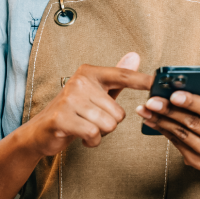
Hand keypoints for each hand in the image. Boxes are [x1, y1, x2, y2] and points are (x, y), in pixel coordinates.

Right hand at [24, 52, 151, 156]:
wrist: (41, 131)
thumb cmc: (73, 111)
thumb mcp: (96, 92)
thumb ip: (118, 78)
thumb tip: (135, 56)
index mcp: (89, 72)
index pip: (122, 75)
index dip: (142, 80)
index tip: (158, 82)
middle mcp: (80, 82)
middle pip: (118, 112)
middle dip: (110, 124)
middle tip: (92, 121)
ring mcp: (70, 99)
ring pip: (108, 125)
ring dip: (100, 133)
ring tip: (86, 127)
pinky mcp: (62, 118)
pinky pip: (94, 134)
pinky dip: (91, 141)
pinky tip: (81, 137)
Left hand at [136, 82, 199, 169]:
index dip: (191, 102)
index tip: (173, 95)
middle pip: (193, 123)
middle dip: (170, 111)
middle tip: (151, 101)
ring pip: (183, 134)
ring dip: (161, 121)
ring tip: (146, 109)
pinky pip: (177, 143)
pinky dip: (163, 130)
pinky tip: (152, 120)